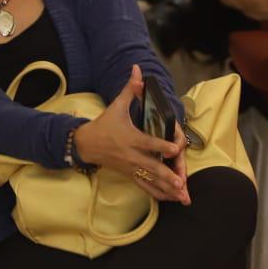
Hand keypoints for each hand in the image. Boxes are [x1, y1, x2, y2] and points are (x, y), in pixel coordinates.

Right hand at [73, 65, 189, 204]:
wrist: (84, 144)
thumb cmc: (105, 124)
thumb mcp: (116, 106)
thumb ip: (130, 89)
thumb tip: (137, 68)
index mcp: (130, 138)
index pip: (148, 143)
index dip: (161, 145)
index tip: (175, 149)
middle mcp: (131, 156)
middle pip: (151, 167)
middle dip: (167, 176)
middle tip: (181, 183)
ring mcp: (131, 168)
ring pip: (150, 181)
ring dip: (166, 189)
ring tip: (182, 197)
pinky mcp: (130, 175)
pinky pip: (146, 187)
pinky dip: (159, 194)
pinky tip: (172, 200)